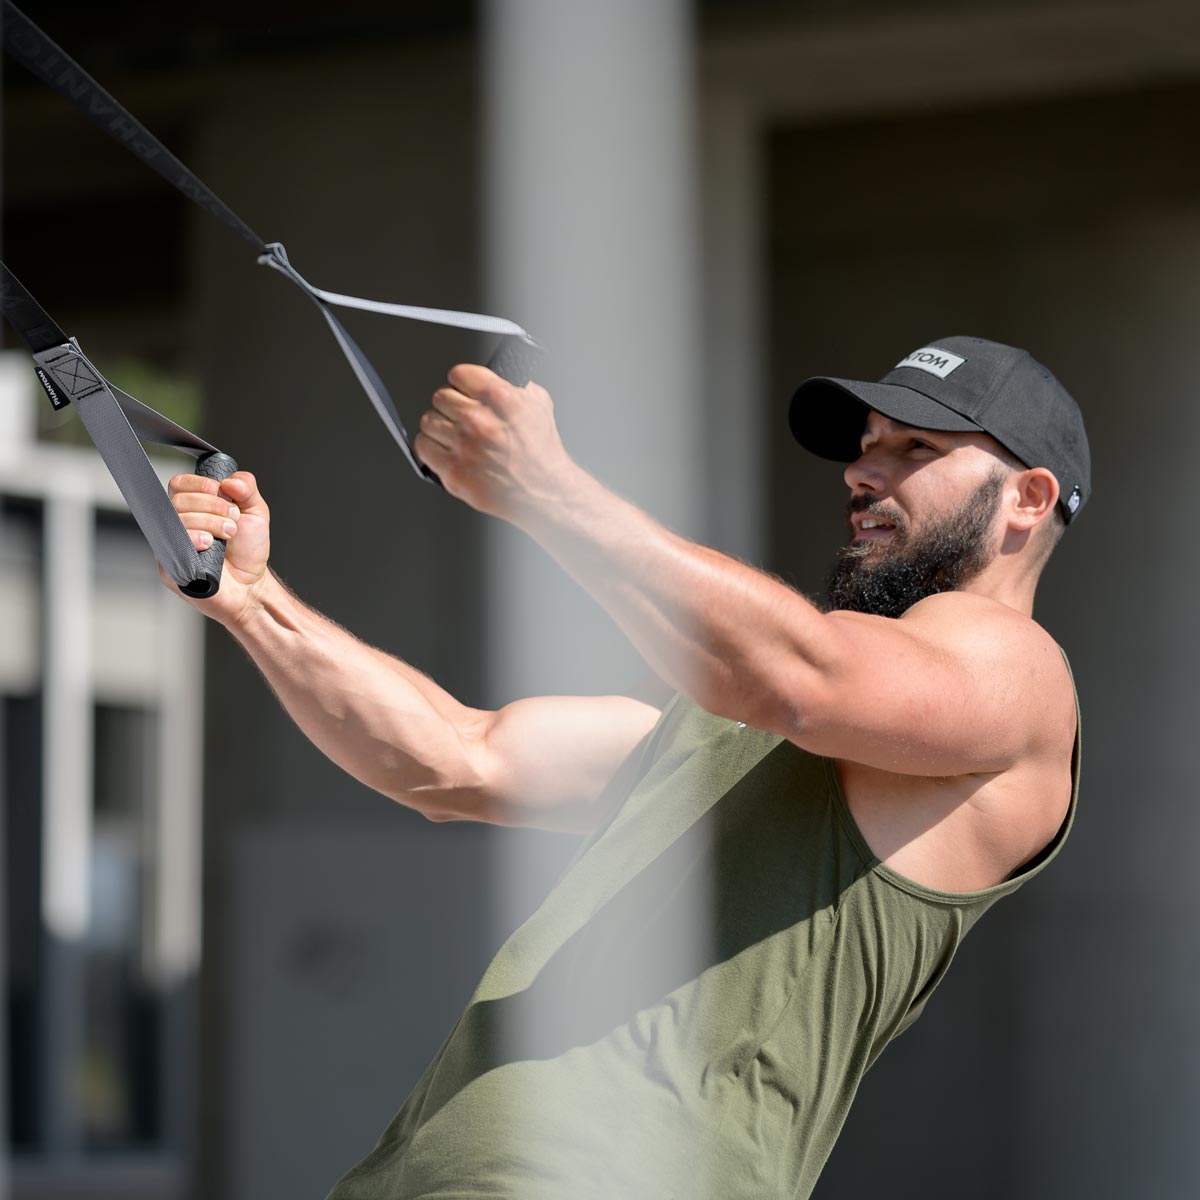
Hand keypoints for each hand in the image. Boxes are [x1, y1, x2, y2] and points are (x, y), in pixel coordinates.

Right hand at [159, 470, 270, 626]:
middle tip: (233, 520)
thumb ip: (247, 488)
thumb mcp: (255, 512)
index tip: (222, 492)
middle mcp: (178, 523)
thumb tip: (231, 480)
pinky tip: (208, 544)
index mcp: (193, 507)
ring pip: (177, 519)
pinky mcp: (169, 565)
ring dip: (209, 522)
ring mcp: (171, 544)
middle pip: (179, 499)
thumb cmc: (247, 551)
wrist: (251, 585)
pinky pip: (171, 544)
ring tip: (228, 535)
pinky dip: (193, 538)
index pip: (180, 484)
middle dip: (213, 505)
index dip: (199, 484)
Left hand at [413, 364, 575, 521]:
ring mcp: (464, 447)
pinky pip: (423, 447)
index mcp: (501, 399)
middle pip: (440, 397)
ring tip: (453, 435)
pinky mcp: (453, 471)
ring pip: (428, 421)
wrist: (544, 490)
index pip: (459, 374)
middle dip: (450, 405)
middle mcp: (479, 420)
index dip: (462, 382)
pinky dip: (430, 447)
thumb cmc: (541, 452)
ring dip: (438, 426)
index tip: (463, 390)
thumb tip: (499, 375)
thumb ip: (515, 385)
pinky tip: (444, 449)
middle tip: (460, 416)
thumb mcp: (539, 405)